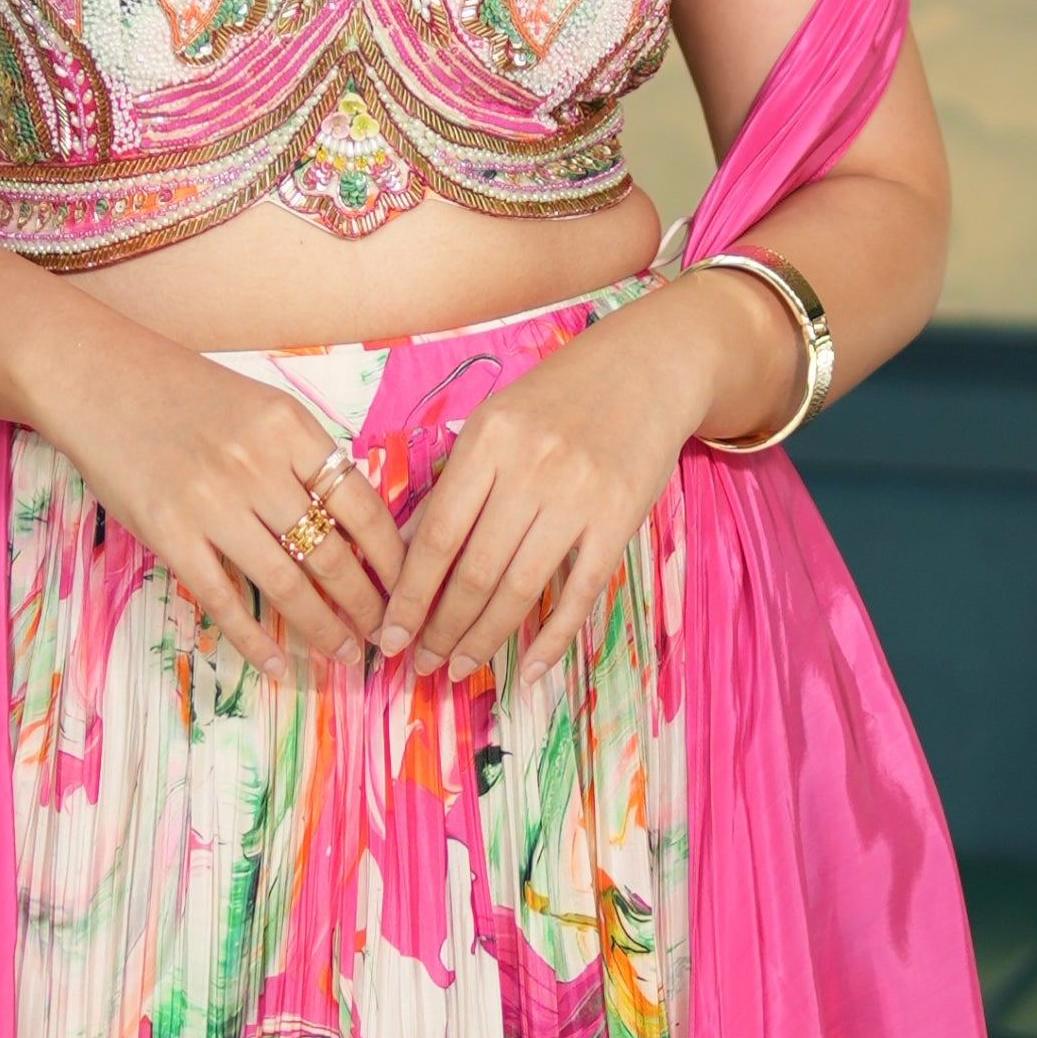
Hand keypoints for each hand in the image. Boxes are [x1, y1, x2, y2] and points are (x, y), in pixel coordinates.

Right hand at [22, 313, 410, 664]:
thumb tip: (356, 522)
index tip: (407, 588)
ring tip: (343, 654)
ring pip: (288, 585)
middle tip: (384, 635)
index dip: (392, 558)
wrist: (97, 378)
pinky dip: (255, 640)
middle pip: (333, 554)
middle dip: (367, 605)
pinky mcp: (169, 534)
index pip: (363, 505)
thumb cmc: (183, 393)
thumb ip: (304, 456)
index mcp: (290, 428)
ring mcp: (211, 502)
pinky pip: (223, 600)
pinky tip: (277, 664)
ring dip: (324, 629)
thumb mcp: (261, 405)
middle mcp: (257, 465)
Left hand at [376, 275, 784, 684]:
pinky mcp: (620, 519)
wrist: (649, 367)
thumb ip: (454, 481)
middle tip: (419, 664)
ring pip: (520, 588)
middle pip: (475, 571)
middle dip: (440, 628)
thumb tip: (410, 552)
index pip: (438, 535)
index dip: (410, 594)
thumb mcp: (495, 420)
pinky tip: (526, 670)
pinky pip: (580, 593)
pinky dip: (552, 639)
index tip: (388, 635)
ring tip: (457, 668)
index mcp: (489, 440)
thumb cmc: (558, 396)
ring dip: (483, 638)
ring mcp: (580, 497)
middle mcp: (533, 469)